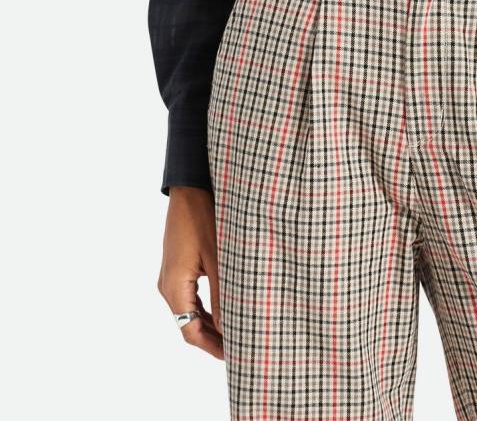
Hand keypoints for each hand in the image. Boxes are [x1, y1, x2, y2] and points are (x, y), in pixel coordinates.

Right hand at [156, 186, 223, 359]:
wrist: (189, 189)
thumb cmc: (204, 218)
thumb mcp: (218, 258)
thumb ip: (223, 295)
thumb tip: (232, 329)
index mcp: (174, 287)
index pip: (191, 331)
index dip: (212, 347)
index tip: (236, 355)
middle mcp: (167, 286)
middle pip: (188, 326)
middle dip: (212, 340)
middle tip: (240, 348)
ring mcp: (169, 277)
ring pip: (189, 313)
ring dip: (210, 326)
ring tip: (236, 334)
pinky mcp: (176, 268)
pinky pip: (189, 298)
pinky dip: (205, 310)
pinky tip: (225, 312)